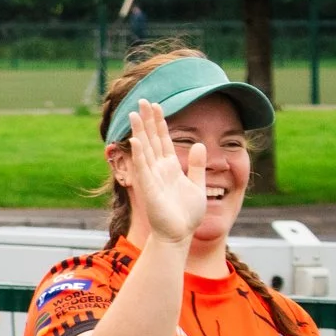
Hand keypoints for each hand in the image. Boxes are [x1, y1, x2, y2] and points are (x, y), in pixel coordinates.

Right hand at [124, 99, 207, 243]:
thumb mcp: (198, 184)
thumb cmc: (187, 214)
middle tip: (142, 101)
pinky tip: (137, 140)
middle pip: (151, 139)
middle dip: (147, 120)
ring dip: (139, 132)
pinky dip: (140, 154)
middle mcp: (158, 169)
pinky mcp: (149, 189)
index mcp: (170, 167)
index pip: (163, 140)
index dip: (160, 123)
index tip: (156, 105)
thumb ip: (198, 165)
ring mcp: (152, 178)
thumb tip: (201, 144)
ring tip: (134, 114)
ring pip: (145, 149)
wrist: (180, 234)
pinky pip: (143, 168)